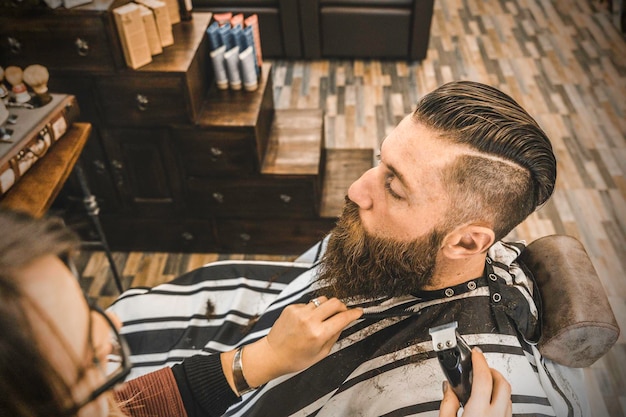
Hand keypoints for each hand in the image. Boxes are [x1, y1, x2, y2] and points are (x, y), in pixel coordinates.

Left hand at [225, 296, 362, 390]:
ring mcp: (299, 312)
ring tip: (321, 320)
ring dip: (326, 308)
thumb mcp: (321, 353)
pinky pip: (309, 304)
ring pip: (322, 300)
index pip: (343, 317)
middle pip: (335, 302)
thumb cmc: (296, 358)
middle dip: (342, 307)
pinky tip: (307, 321)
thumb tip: (345, 321)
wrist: (273, 354)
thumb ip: (335, 335)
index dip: (354, 313)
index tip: (358, 311)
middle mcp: (309, 320)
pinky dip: (313, 310)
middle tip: (342, 313)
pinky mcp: (292, 308)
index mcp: (319, 334)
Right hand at [439, 347, 511, 416]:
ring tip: (483, 383)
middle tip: (480, 366)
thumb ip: (448, 404)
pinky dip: (501, 398)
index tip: (475, 353)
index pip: (483, 378)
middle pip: (502, 384)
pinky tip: (489, 400)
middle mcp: (495, 415)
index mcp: (479, 411)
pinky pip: (508, 407)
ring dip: (497, 385)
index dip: (479, 361)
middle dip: (492, 370)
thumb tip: (449, 389)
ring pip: (508, 395)